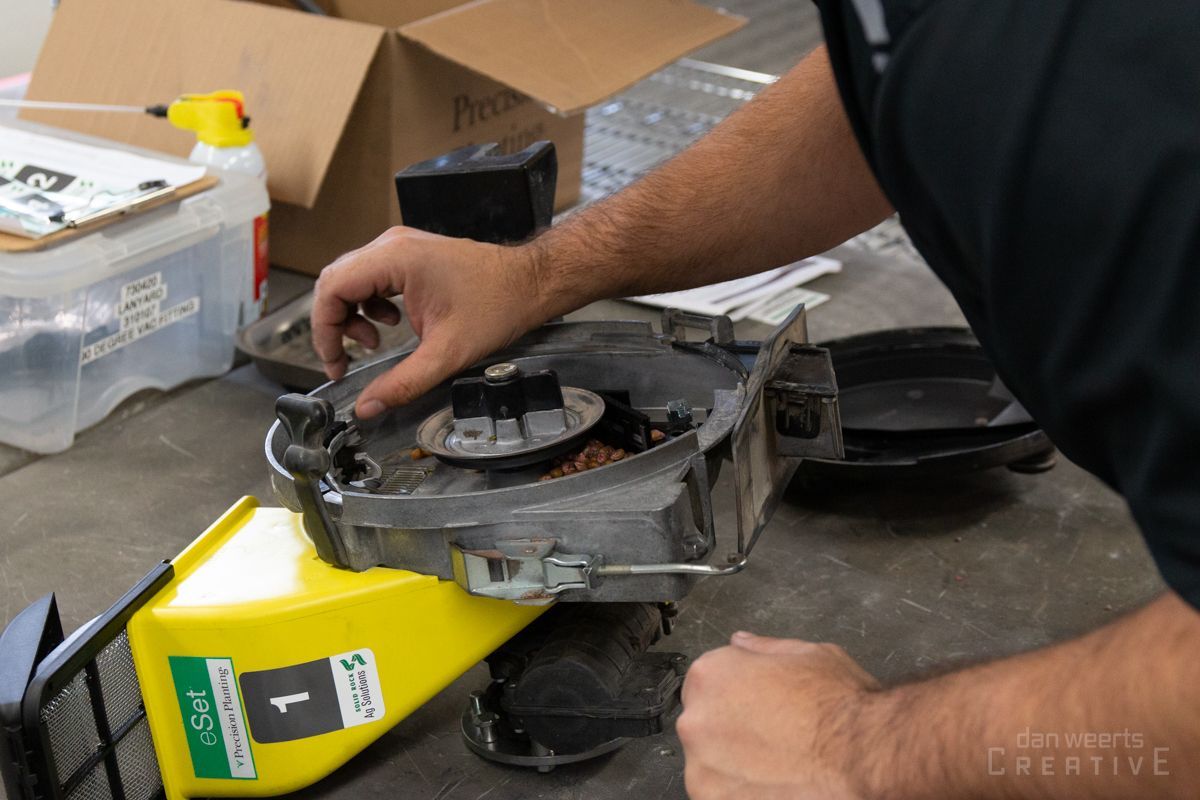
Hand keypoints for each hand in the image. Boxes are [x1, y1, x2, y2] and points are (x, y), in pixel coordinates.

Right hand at [311, 227, 547, 418]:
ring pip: (352, 279)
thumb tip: (368, 406)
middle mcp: (392, 245)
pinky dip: (371, 304)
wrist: (530, 283)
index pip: (332, 287)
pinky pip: (372, 277)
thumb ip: (402, 383)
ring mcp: (401, 247)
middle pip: (336, 281)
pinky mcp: (411, 255)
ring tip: (372, 342)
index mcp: (395, 259)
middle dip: (334, 324)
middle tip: (345, 359)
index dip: (324, 329)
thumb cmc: (498, 306)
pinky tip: (392, 325)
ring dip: (352, 314)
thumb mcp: (446, 354)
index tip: (334, 362)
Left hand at [678, 632, 881, 798]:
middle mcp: (696, 719)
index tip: (757, 706)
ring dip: (734, 764)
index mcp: (711, 675)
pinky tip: (774, 784)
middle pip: (705, 723)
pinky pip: (721, 793)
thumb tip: (742, 643)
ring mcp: (702, 767)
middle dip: (732, 729)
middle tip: (772, 736)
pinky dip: (741, 792)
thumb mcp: (807, 653)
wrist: (863, 755)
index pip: (706, 682)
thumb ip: (763, 648)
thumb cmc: (839, 707)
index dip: (736, 694)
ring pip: (710, 763)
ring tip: (777, 764)